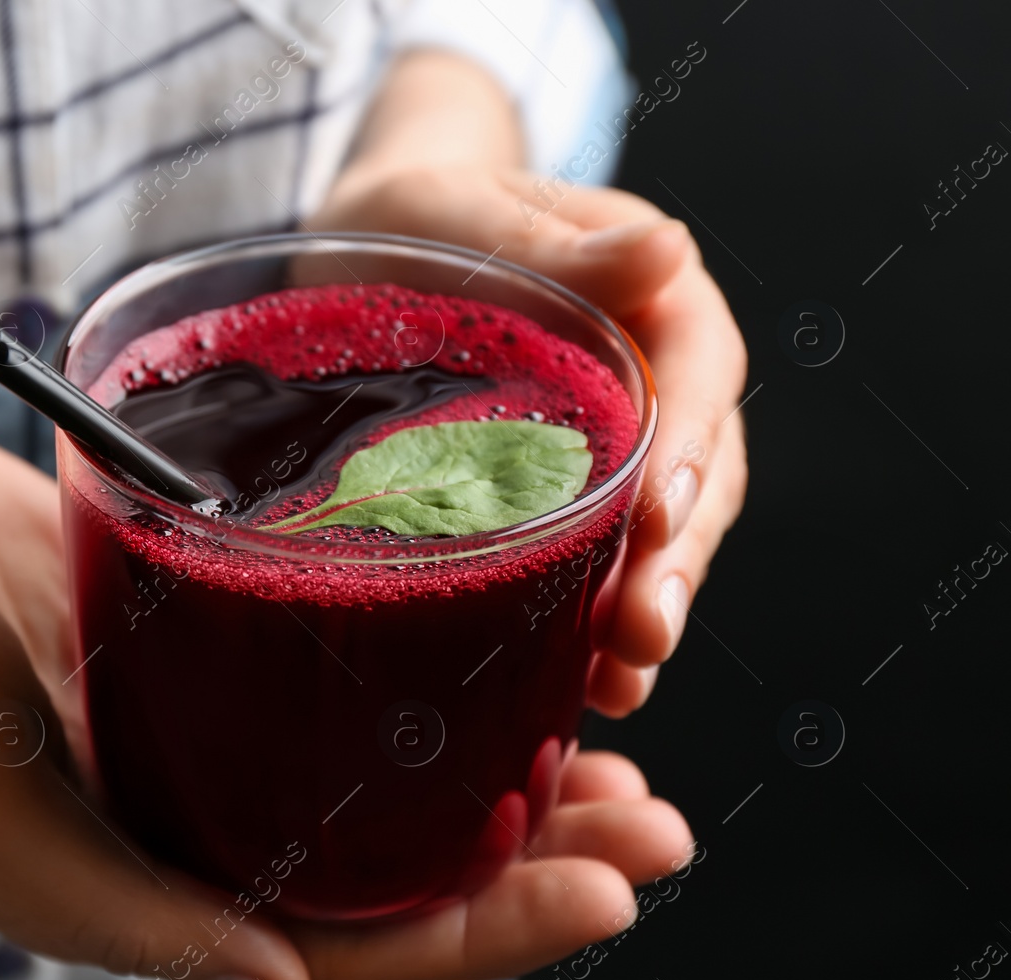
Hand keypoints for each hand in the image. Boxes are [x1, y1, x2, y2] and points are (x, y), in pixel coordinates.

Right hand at [0, 388, 695, 979]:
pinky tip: (484, 629)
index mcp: (137, 883)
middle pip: (380, 854)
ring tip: (611, 733)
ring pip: (363, 756)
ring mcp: (180, 710)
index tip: (617, 881)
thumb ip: (126, 921)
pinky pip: (313, 652)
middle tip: (659, 818)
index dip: (487, 926)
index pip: (343, 937)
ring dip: (484, 755)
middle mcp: (175, 806)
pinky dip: (404, 655)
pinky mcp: (172, 616)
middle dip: (527, 849)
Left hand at [308, 163, 748, 715]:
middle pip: (695, 473)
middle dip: (674, 558)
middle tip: (643, 636)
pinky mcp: (560, 491)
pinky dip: (590, 618)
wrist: (367, 242)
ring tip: (621, 682)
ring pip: (656, 531)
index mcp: (650, 297)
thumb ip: (557, 242)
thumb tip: (664, 249)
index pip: (700, 373)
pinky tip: (579, 681)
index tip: (659, 513)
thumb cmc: (421, 214)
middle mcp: (650, 377)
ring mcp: (612, 442)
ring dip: (643, 605)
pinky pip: (597, 555)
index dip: (689, 447)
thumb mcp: (470, 209)